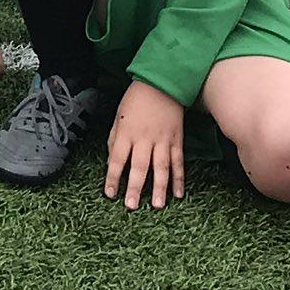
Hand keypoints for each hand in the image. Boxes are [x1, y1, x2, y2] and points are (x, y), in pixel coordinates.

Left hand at [105, 79, 184, 210]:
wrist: (161, 83)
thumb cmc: (135, 100)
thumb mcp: (118, 116)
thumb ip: (114, 139)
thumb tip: (111, 161)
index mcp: (126, 132)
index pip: (117, 159)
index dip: (113, 177)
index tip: (110, 194)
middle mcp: (144, 138)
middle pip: (139, 167)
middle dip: (135, 188)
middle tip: (132, 206)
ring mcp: (162, 140)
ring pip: (161, 167)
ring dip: (160, 188)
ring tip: (157, 205)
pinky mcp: (177, 140)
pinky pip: (178, 162)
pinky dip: (179, 179)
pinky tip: (178, 194)